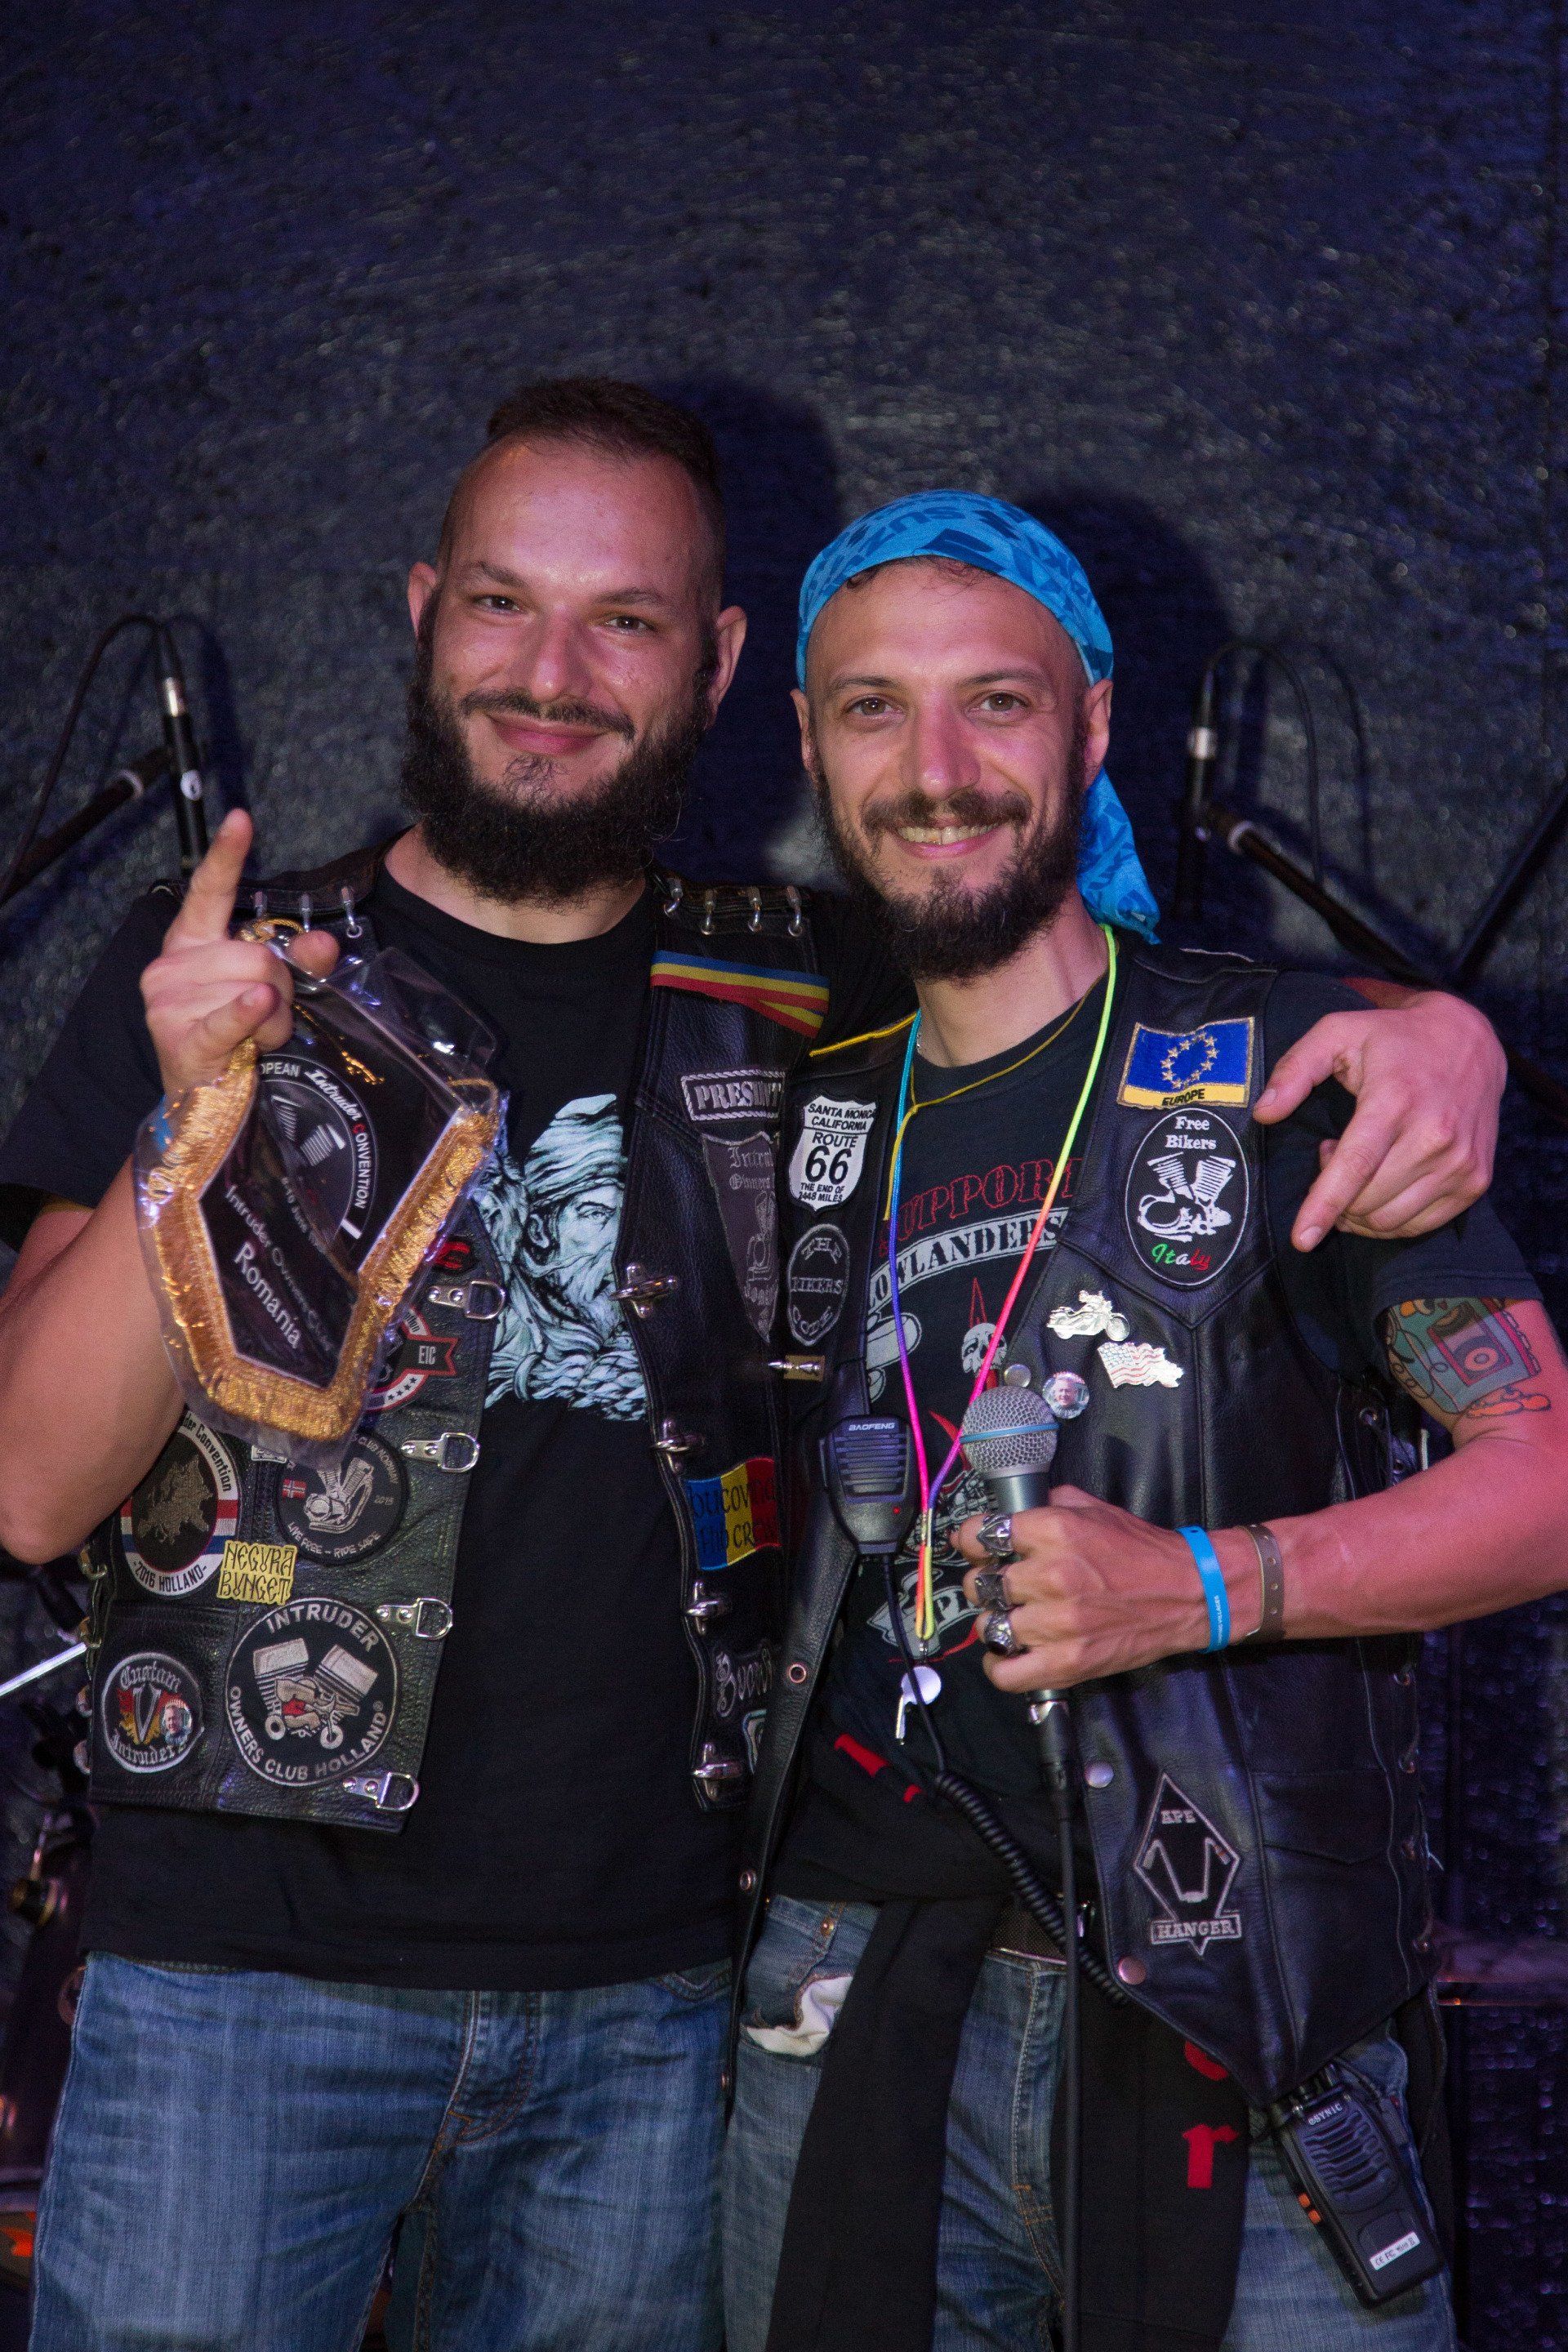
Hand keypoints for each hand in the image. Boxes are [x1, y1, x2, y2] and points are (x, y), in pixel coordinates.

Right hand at [139, 810, 339, 1097]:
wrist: (202, 1099)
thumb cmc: (234, 1038)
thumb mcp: (272, 992)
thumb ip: (300, 962)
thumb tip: (324, 941)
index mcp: (192, 942)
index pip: (209, 890)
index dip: (227, 855)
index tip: (241, 818)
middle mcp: (172, 963)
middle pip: (258, 954)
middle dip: (279, 989)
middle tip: (266, 1017)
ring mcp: (168, 998)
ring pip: (256, 987)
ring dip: (272, 1020)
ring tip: (252, 1039)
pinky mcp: (178, 1035)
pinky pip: (229, 1014)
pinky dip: (248, 1014)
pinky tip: (256, 1005)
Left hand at [955, 1489, 1229, 1690]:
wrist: (1189, 1593)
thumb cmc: (1141, 1551)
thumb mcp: (1093, 1509)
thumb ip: (1047, 1505)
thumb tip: (1003, 1514)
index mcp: (1056, 1532)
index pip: (982, 1533)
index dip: (972, 1539)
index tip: (976, 1546)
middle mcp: (1052, 1576)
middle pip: (980, 1583)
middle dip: (984, 1581)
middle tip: (1002, 1584)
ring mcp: (1059, 1623)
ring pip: (989, 1625)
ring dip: (995, 1620)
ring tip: (1012, 1616)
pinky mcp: (1069, 1662)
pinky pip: (1007, 1673)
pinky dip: (998, 1665)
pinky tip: (1008, 1652)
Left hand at [1252, 990, 1503, 1249]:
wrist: (1470, 1041)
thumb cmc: (1393, 1039)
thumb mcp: (1337, 1033)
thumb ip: (1295, 1070)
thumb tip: (1263, 1113)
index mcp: (1396, 1101)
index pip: (1355, 1167)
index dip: (1325, 1206)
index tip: (1302, 1239)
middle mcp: (1434, 1136)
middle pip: (1368, 1201)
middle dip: (1336, 1196)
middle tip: (1331, 1154)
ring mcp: (1460, 1162)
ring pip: (1391, 1220)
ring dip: (1360, 1208)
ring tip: (1359, 1165)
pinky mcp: (1476, 1180)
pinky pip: (1420, 1225)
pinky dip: (1390, 1218)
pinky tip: (1384, 1180)